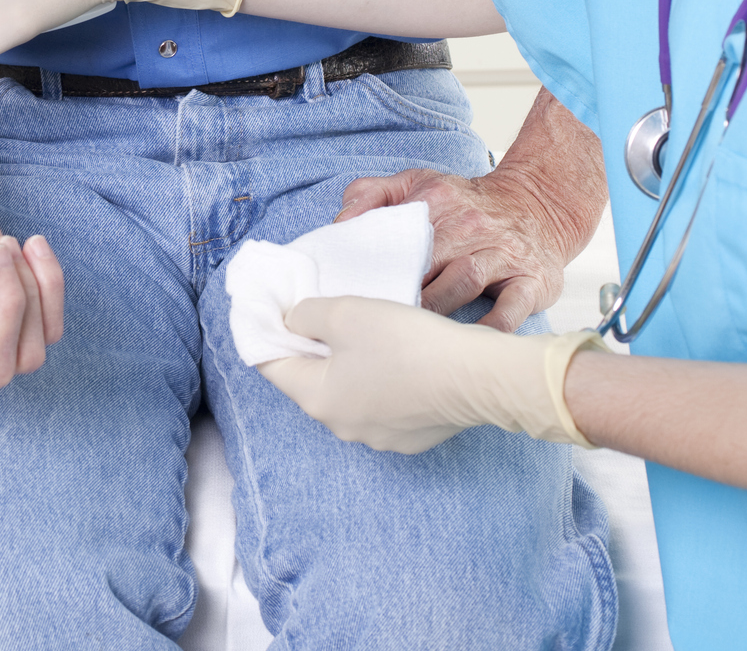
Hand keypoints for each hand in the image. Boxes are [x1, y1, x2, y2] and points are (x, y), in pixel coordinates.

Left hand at [260, 296, 599, 453]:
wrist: (478, 376)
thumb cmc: (407, 342)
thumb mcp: (344, 312)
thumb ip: (305, 315)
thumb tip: (291, 322)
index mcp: (317, 399)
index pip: (272, 365)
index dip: (269, 333)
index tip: (275, 309)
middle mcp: (341, 427)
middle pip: (310, 379)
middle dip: (312, 346)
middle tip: (323, 312)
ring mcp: (378, 436)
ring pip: (348, 392)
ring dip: (349, 363)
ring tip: (366, 331)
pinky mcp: (411, 436)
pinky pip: (382, 402)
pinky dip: (381, 379)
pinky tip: (400, 356)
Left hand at [337, 166, 575, 332]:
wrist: (540, 205)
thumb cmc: (467, 204)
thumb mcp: (419, 183)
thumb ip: (372, 195)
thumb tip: (340, 224)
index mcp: (436, 202)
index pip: (397, 234)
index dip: (374, 264)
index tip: (352, 289)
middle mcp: (470, 226)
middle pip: (427, 262)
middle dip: (400, 291)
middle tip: (373, 322)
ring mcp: (502, 254)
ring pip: (463, 281)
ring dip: (435, 309)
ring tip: (408, 336)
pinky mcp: (531, 280)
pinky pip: (511, 310)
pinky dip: (490, 330)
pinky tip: (464, 346)